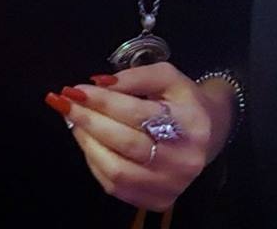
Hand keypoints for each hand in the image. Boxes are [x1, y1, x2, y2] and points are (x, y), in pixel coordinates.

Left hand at [49, 63, 234, 211]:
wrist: (209, 132)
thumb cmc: (184, 101)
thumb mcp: (167, 77)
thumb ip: (135, 77)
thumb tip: (98, 84)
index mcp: (190, 123)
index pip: (137, 113)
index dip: (103, 101)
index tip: (76, 89)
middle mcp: (184, 159)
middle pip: (125, 142)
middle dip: (88, 120)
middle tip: (66, 103)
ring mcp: (171, 185)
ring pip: (116, 170)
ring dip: (87, 143)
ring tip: (75, 121)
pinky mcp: (158, 200)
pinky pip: (116, 186)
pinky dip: (96, 162)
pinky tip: (90, 142)